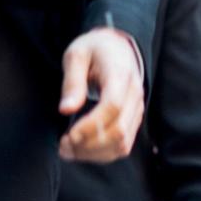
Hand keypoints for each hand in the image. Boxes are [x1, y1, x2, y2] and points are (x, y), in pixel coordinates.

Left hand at [58, 28, 143, 162]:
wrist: (117, 47)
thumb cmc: (94, 50)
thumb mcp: (76, 55)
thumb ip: (72, 82)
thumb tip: (66, 110)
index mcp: (120, 74)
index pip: (112, 106)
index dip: (91, 125)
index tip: (69, 135)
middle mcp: (134, 94)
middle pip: (118, 130)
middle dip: (89, 144)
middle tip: (63, 146)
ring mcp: (137, 108)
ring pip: (122, 143)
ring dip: (95, 154)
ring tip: (69, 151)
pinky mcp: (134, 119)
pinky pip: (124, 145)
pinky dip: (103, 154)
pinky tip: (83, 150)